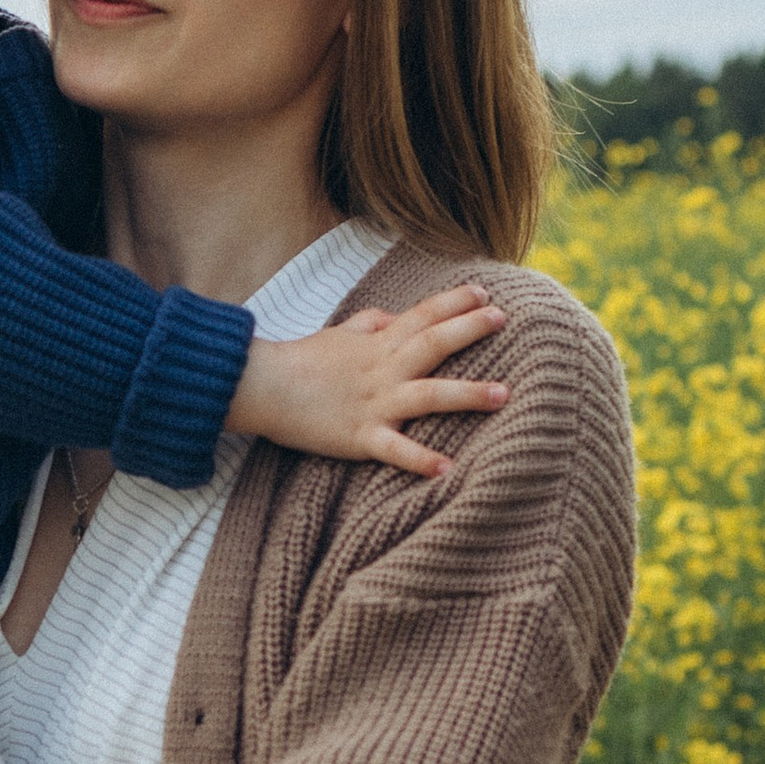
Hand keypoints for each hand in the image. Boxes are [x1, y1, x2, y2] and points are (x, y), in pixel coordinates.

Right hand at [227, 282, 508, 478]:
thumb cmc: (300, 361)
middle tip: (503, 320)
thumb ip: (370, 323)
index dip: (454, 303)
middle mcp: (382, 369)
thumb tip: (394, 316)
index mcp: (377, 344)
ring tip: (503, 394)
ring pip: (428, 394)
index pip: (422, 315)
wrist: (261, 387)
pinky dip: (420, 459)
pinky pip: (394, 449)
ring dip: (467, 394)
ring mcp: (374, 403)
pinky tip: (446, 469)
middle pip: (433, 344)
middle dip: (469, 330)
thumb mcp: (338, 333)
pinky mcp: (359, 436)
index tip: (486, 294)